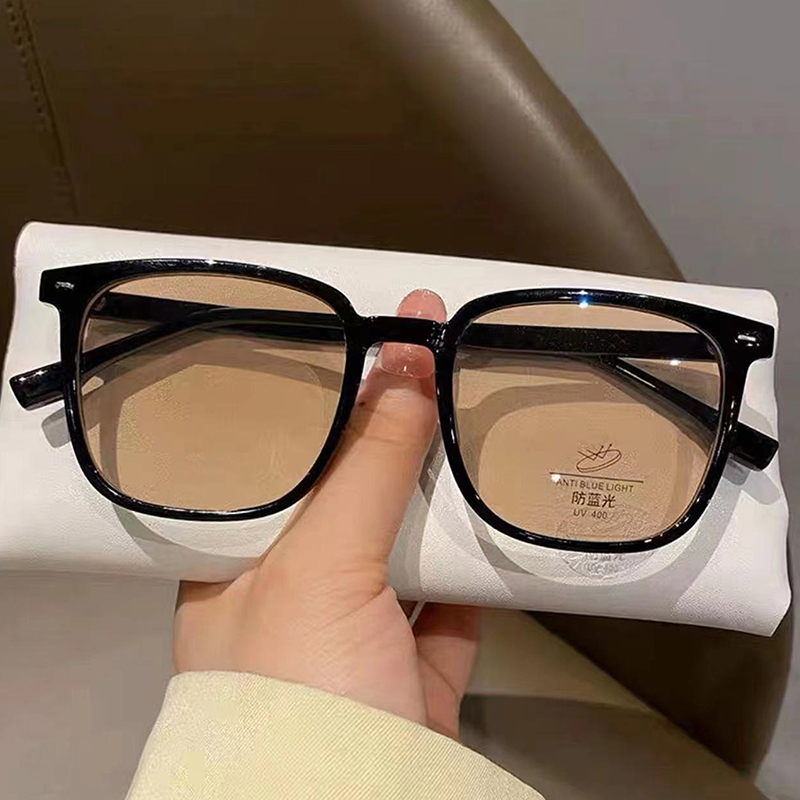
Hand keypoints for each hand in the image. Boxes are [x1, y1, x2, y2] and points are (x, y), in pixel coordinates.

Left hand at [173, 289, 480, 738]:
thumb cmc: (296, 682)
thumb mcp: (320, 562)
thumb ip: (366, 463)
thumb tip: (406, 362)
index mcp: (238, 560)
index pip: (281, 456)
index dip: (325, 397)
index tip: (368, 340)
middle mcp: (290, 591)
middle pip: (350, 493)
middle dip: (392, 437)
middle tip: (431, 364)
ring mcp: (355, 633)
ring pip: (403, 545)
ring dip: (437, 498)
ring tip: (466, 424)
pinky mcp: (413, 670)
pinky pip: (448, 603)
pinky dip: (471, 568)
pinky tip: (488, 518)